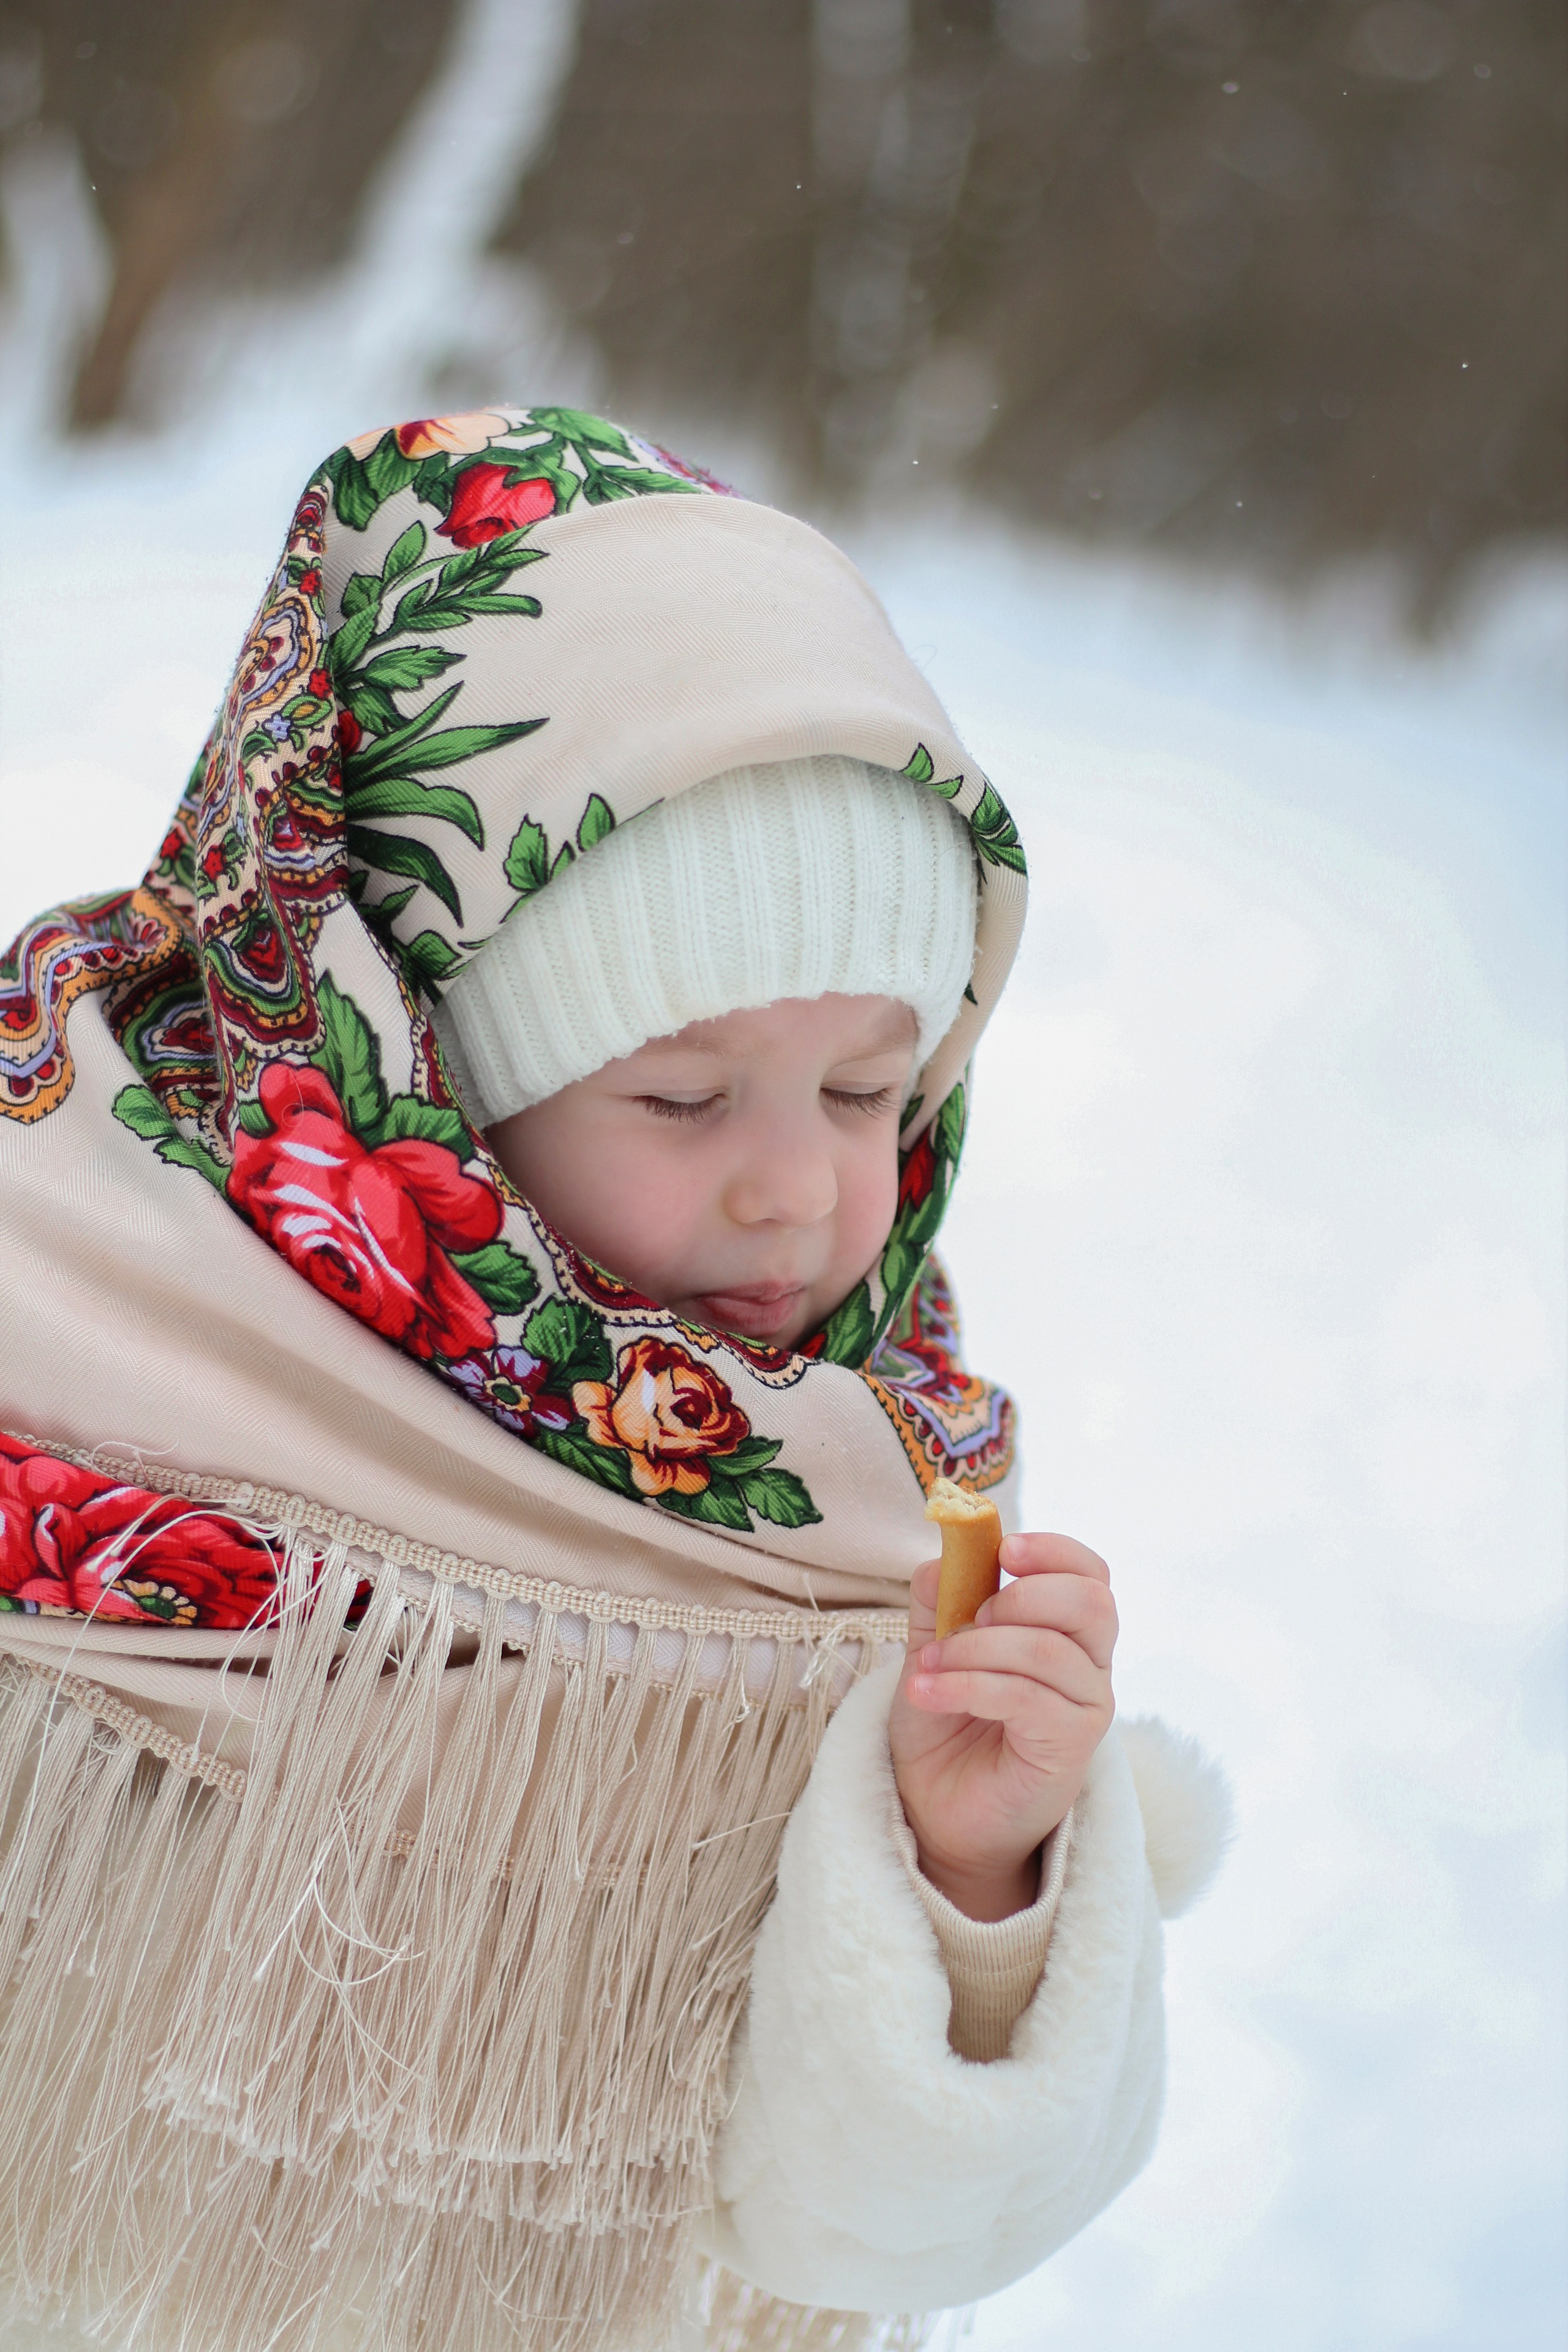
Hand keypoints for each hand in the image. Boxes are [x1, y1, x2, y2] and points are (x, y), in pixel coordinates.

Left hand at [887, 1531, 1116, 1921]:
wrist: (936, 1811)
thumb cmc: (945, 1726)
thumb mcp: (933, 1648)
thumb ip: (941, 1596)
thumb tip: (951, 1549)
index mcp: (1065, 1632)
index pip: (1091, 1575)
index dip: (1055, 1551)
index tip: (1005, 1547)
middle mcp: (1089, 1668)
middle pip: (1092, 1603)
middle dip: (1025, 1595)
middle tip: (973, 1617)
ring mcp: (1085, 1710)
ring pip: (1048, 1650)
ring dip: (975, 1648)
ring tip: (928, 1668)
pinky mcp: (1070, 1750)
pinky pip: (1026, 1698)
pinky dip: (968, 1685)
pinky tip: (928, 1692)